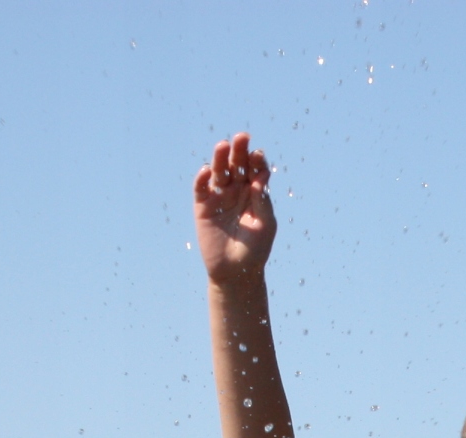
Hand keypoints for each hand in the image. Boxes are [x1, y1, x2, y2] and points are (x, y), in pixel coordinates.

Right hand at [193, 132, 276, 285]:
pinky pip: (201, 188)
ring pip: (219, 172)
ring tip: (222, 146)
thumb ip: (262, 200)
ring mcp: (219, 197)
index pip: (255, 170)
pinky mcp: (203, 206)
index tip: (259, 156)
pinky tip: (206, 171)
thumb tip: (259, 177)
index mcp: (254, 192)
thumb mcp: (264, 224)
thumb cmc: (255, 249)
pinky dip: (202, 178)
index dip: (256, 161)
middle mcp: (237, 190)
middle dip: (239, 151)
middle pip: (237, 165)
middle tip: (242, 138)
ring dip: (220, 158)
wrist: (236, 272)